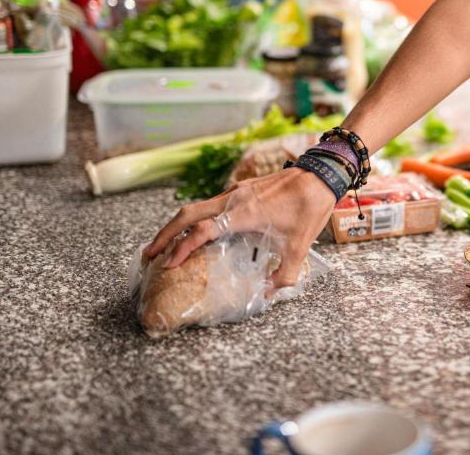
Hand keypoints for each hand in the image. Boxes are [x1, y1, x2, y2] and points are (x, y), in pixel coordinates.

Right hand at [144, 168, 335, 286]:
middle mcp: (233, 199)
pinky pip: (208, 204)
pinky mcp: (240, 190)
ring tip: (164, 245)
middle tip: (149, 255)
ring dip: (176, 225)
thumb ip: (284, 274)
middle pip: (187, 214)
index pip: (202, 230)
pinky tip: (194, 232)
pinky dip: (194, 219)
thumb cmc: (309, 208)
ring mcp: (235, 192)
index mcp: (244, 213)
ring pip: (195, 207)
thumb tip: (267, 294)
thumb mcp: (299, 246)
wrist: (320, 175)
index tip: (168, 264)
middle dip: (165, 234)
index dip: (182, 248)